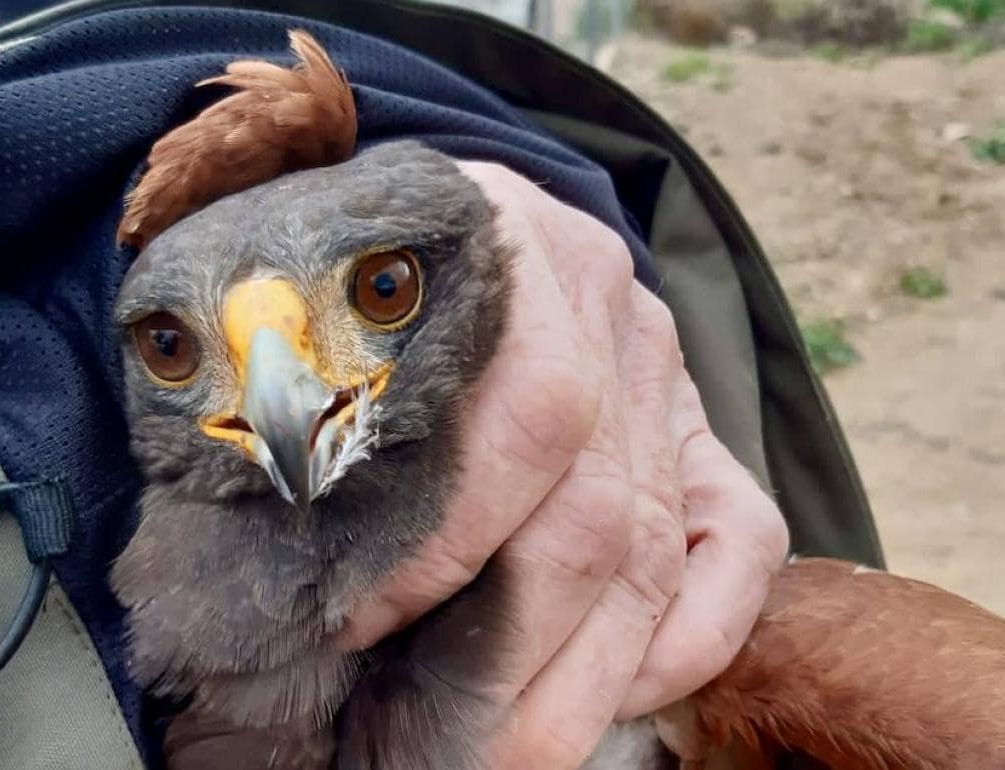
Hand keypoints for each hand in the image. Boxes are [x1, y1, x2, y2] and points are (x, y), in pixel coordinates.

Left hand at [341, 160, 788, 768]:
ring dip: (585, 675)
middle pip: (600, 505)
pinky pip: (742, 538)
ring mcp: (657, 361)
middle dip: (516, 651)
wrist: (414, 227)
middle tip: (436, 743)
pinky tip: (618, 692)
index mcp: (503, 237)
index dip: (447, 539)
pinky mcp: (693, 424)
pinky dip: (689, 635)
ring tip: (509, 752)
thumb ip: (285, 380)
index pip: (531, 411)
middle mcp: (599, 295)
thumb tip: (263, 534)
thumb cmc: (329, 275)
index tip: (354, 623)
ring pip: (658, 543)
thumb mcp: (293, 291)